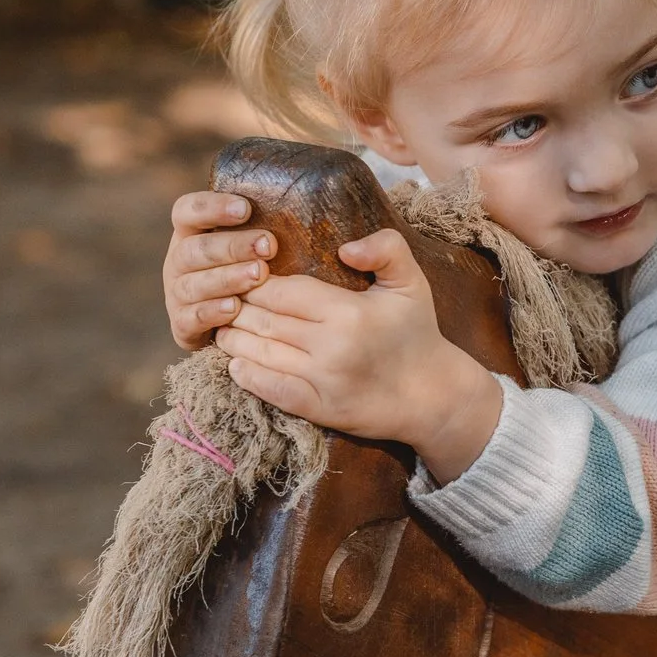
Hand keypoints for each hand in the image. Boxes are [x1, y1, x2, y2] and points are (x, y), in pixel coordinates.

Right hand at [162, 191, 275, 351]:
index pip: (187, 211)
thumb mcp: (254, 247)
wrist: (237, 326)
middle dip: (232, 246)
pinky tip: (235, 308)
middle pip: (194, 249)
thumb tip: (318, 221)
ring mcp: (177, 293)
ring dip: (227, 278)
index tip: (246, 208)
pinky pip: (192, 318)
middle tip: (268, 246)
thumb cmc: (252, 273)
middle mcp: (179, 261)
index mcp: (191, 234)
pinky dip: (213, 312)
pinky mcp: (182, 324)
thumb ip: (267, 230)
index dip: (211, 207)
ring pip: (193, 284)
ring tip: (258, 275)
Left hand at [214, 229, 504, 479]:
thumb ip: (386, 248)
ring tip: (224, 325)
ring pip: (259, 354)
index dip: (255, 282)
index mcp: (348, 313)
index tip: (244, 275)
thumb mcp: (412, 283)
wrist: (432, 396)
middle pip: (263, 321)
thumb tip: (345, 248)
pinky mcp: (318, 409)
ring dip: (234, 339)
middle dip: (238, 308)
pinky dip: (246, 376)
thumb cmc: (416, 333)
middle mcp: (331, 348)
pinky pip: (270, 390)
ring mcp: (322, 382)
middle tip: (223, 298)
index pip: (281, 291)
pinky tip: (234, 363)